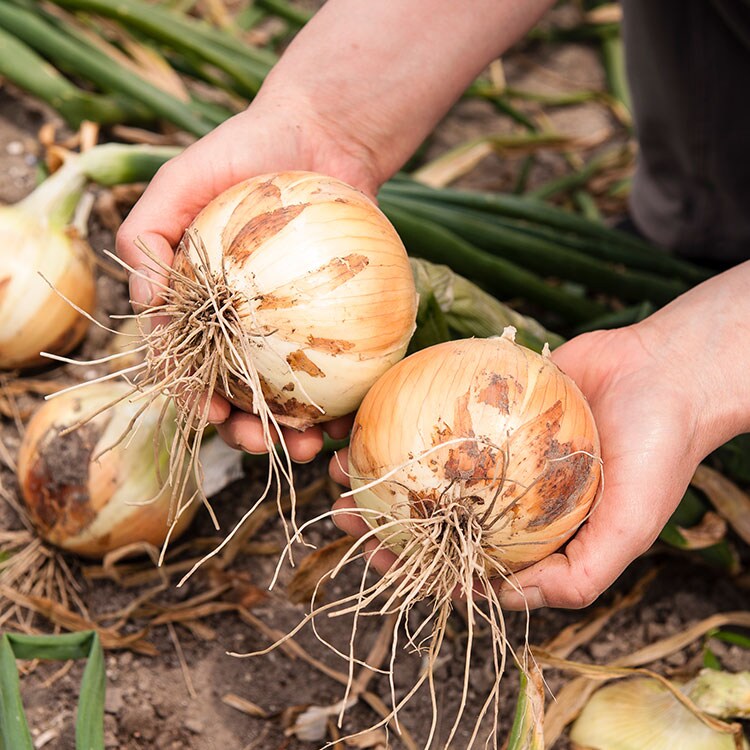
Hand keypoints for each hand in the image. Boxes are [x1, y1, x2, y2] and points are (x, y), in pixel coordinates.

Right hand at [116, 96, 376, 460]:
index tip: (209, 415)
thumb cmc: (242, 155)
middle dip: (249, 432)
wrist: (320, 137)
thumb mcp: (178, 181)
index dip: (193, 398)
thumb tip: (143, 303)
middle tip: (269, 445)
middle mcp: (244, 326)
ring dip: (297, 431)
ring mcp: (292, 327)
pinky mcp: (334, 319)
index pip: (190, 365)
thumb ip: (147, 234)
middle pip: (241, 395)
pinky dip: (341, 398)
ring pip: (291, 394)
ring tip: (314, 446)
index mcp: (201, 308)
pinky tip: (349, 415)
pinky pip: (339, 366)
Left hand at [331, 260, 749, 607]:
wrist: (669, 373)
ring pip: (426, 460)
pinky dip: (402, 413)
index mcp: (532, 527)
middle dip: (384, 517)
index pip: (463, 556)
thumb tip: (502, 599)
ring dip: (382, 468)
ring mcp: (496, 441)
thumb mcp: (629, 531)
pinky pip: (438, 406)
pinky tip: (370, 416)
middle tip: (343, 514)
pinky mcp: (491, 397)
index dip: (417, 564)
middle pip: (433, 507)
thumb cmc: (658, 452)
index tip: (375, 558)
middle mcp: (507, 487)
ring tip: (343, 467)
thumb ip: (577, 576)